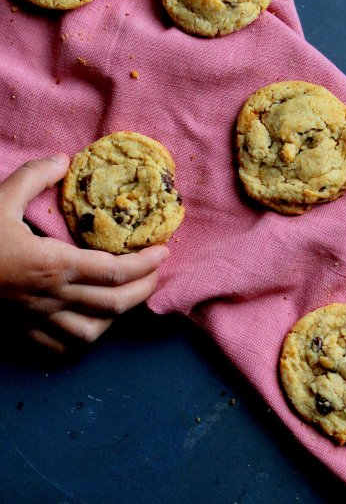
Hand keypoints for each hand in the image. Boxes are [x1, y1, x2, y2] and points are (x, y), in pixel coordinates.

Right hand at [0, 154, 168, 352]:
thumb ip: (32, 177)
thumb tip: (64, 159)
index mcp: (52, 264)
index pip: (116, 271)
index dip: (147, 263)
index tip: (163, 251)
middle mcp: (51, 296)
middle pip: (115, 304)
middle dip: (145, 289)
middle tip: (156, 273)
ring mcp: (36, 320)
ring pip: (92, 332)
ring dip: (116, 316)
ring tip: (126, 296)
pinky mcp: (21, 333)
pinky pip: (61, 347)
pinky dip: (82, 337)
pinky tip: (89, 321)